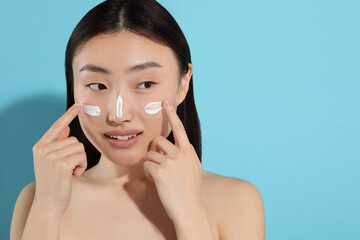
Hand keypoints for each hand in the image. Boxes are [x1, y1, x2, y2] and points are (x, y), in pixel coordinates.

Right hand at [32, 103, 86, 214]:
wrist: (49, 203)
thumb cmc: (54, 182)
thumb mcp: (51, 161)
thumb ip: (57, 144)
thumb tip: (67, 128)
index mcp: (40, 146)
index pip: (57, 125)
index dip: (69, 114)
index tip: (79, 104)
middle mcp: (43, 149)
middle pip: (74, 139)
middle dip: (77, 154)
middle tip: (69, 168)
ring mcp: (51, 156)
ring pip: (80, 147)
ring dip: (80, 161)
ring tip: (70, 172)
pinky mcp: (62, 164)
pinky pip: (82, 156)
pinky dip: (82, 166)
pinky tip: (73, 175)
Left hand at [143, 98, 203, 221]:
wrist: (189, 208)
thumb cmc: (189, 190)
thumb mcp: (193, 168)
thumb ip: (185, 155)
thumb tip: (174, 147)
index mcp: (189, 151)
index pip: (179, 129)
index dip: (171, 114)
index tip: (165, 102)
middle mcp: (181, 153)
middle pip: (158, 141)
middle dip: (154, 151)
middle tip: (160, 166)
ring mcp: (171, 161)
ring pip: (150, 154)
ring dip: (151, 165)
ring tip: (161, 177)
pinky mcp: (161, 170)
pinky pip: (146, 165)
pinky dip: (148, 173)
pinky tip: (157, 181)